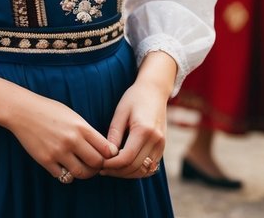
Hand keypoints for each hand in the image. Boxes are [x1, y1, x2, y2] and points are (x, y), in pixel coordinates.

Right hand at [3, 92, 115, 182]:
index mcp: (81, 126)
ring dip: (84, 174)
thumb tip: (105, 149)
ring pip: (81, 173)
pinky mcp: (45, 160)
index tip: (106, 156)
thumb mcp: (72, 116)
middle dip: (98, 167)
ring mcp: (58, 151)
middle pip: (96, 163)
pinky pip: (63, 176)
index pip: (106, 149)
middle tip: (95, 165)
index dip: (109, 155)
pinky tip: (65, 167)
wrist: (22, 111)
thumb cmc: (49, 111)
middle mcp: (72, 140)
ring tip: (82, 169)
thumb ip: (87, 131)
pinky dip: (66, 175)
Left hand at [101, 51, 173, 178]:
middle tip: (103, 169)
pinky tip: (125, 165)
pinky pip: (150, 166)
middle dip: (117, 171)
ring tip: (112, 169)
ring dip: (127, 174)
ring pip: (144, 170)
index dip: (111, 165)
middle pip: (135, 167)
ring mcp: (162, 144)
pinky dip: (138, 170)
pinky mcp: (163, 147)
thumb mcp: (120, 113)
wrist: (155, 90)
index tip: (100, 164)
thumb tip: (107, 154)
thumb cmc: (134, 98)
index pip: (126, 158)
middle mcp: (156, 139)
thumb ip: (114, 134)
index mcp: (144, 130)